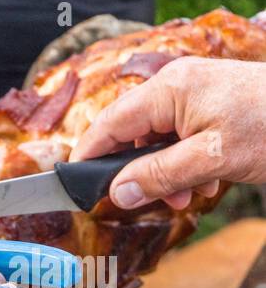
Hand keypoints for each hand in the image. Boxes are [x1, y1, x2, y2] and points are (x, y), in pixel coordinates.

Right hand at [70, 58, 265, 209]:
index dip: (89, 158)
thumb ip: (158, 177)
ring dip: (164, 174)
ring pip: (156, 141)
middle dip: (137, 172)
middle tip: (150, 201)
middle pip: (132, 134)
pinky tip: (204, 183)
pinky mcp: (213, 108)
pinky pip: (180, 139)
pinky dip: (184, 165)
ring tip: (186, 196)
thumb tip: (117, 194)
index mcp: (170, 90)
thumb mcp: (211, 160)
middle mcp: (178, 87)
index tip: (74, 187)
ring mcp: (197, 95)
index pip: (109, 125)